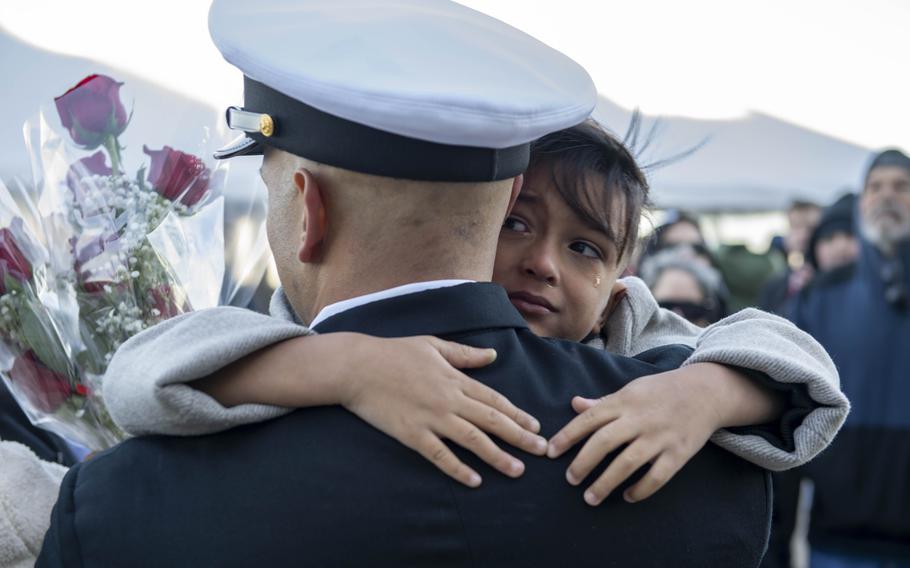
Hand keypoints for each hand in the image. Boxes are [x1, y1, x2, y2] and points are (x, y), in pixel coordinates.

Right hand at [339, 335, 546, 487]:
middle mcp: (449, 400)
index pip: (494, 400)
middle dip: (520, 437)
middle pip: (492, 421)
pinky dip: (459, 469)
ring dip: (498, 456)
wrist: (357, 366)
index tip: (536, 426)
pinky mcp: (412, 434)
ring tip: (518, 470)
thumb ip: (465, 354)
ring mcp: (431, 418)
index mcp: (455, 378)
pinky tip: (475, 481)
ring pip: (473, 440)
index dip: (517, 414)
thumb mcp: (433, 345)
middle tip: (542, 450)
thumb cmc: (394, 352)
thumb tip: (492, 355)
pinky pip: (440, 455)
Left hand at [546, 367, 723, 505]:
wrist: (705, 391)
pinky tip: (627, 497)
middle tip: (569, 480)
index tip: (550, 452)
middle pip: (604, 442)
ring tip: (590, 498)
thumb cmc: (661, 391)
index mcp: (624, 401)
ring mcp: (660, 436)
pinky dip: (640, 490)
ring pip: (627, 463)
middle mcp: (640, 418)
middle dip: (582, 463)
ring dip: (606, 483)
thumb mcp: (631, 389)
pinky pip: (656, 477)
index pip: (589, 419)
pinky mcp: (678, 453)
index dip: (567, 436)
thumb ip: (603, 401)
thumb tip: (574, 404)